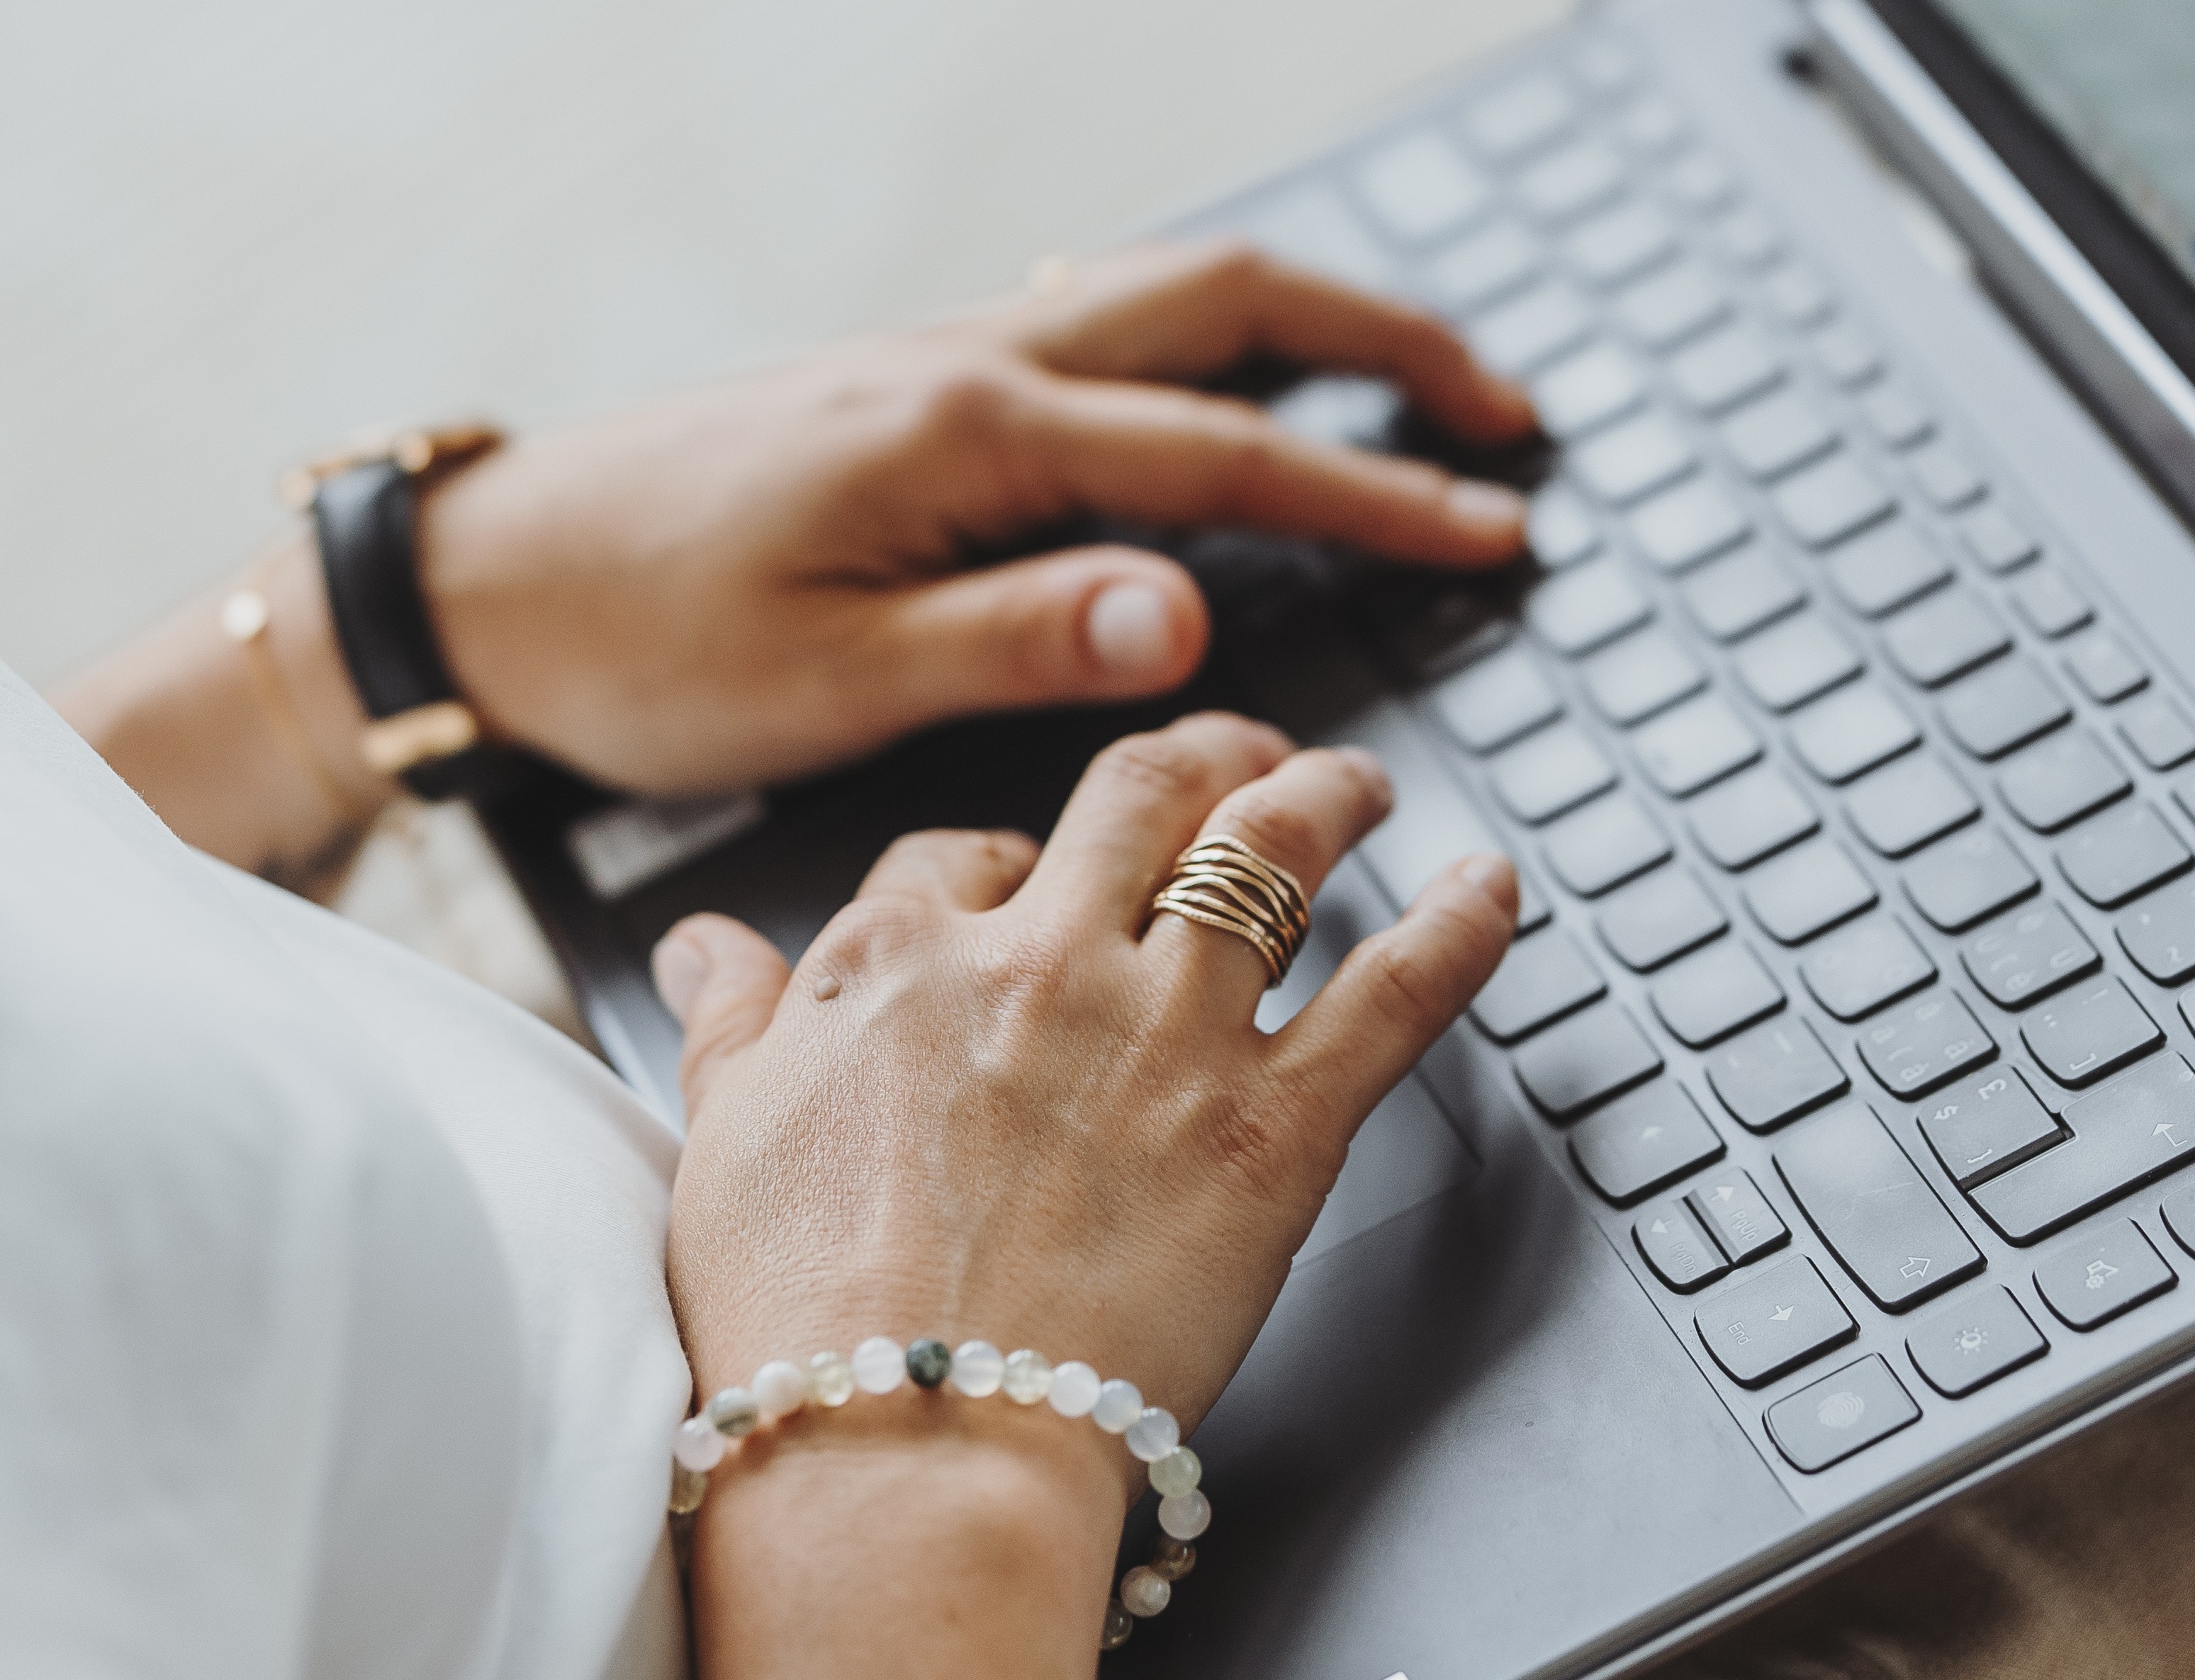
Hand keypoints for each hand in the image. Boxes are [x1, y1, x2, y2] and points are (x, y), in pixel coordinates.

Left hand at [414, 242, 1533, 798]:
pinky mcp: (903, 383)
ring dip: (1305, 327)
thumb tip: (1191, 614)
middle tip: (1509, 412)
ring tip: (1414, 384)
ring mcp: (935, 356)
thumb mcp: (824, 677)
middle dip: (1386, 347)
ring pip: (1165, 297)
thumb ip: (1017, 637)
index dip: (1380, 498)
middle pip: (1228, 307)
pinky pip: (1096, 326)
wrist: (480, 575)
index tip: (1497, 532)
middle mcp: (966, 363)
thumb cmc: (632, 641)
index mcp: (967, 435)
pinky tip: (1227, 385)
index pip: (1229, 457)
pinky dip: (1206, 337)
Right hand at [655, 716, 1519, 1677]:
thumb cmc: (802, 1323)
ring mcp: (1168, 1033)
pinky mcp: (1275, 1124)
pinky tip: (1491, 889)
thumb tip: (703, 947)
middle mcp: (1043, 961)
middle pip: (1137, 798)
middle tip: (1232, 751)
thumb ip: (728, 1025)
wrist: (907, 1442)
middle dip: (1194, 757)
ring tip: (1352, 780)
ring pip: (1270, 853)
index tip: (1025, 869)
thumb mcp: (722, 1143)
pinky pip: (1396, 992)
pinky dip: (1459, 929)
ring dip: (1325, 795)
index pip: (960, 848)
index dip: (1001, 849)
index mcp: (903, 961)